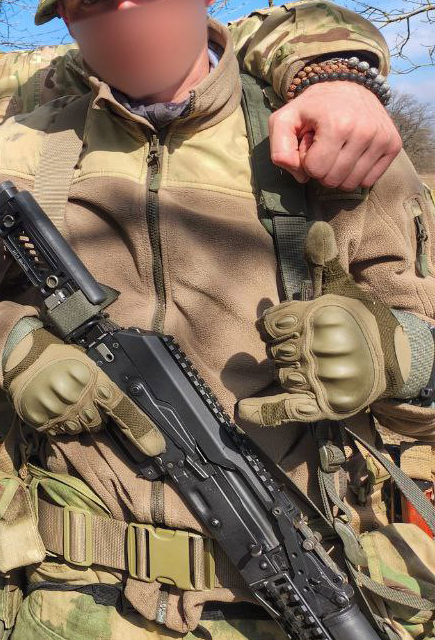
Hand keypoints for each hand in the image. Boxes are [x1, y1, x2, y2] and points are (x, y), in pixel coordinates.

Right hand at [5, 327, 165, 456]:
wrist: (20, 356)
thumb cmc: (58, 356)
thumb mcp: (87, 363)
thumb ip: (105, 386)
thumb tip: (127, 413)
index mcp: (92, 379)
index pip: (122, 409)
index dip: (141, 431)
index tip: (156, 448)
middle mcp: (77, 398)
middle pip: (99, 424)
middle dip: (95, 414)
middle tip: (82, 398)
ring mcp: (58, 412)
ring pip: (80, 430)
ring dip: (77, 420)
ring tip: (65, 401)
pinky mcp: (42, 422)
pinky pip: (60, 432)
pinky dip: (59, 423)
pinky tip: (53, 407)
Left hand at [240, 221, 406, 426]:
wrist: (396, 357)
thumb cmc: (357, 319)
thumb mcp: (340, 287)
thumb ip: (323, 260)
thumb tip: (316, 227)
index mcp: (322, 316)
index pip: (271, 325)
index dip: (275, 327)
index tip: (289, 326)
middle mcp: (324, 347)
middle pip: (275, 351)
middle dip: (285, 349)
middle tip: (309, 347)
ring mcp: (327, 378)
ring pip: (282, 375)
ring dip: (289, 372)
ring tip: (314, 365)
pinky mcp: (328, 404)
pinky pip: (287, 408)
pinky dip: (263, 411)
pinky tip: (243, 411)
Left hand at [269, 81, 400, 189]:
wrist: (347, 86)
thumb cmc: (311, 108)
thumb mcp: (283, 120)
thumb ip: (279, 149)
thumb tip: (301, 177)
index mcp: (337, 125)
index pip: (315, 170)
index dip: (306, 160)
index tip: (310, 142)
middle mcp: (365, 132)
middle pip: (333, 179)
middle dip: (321, 167)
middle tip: (323, 145)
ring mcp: (382, 139)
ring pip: (352, 183)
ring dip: (338, 171)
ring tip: (336, 147)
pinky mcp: (394, 145)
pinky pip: (369, 180)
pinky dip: (355, 173)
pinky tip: (351, 152)